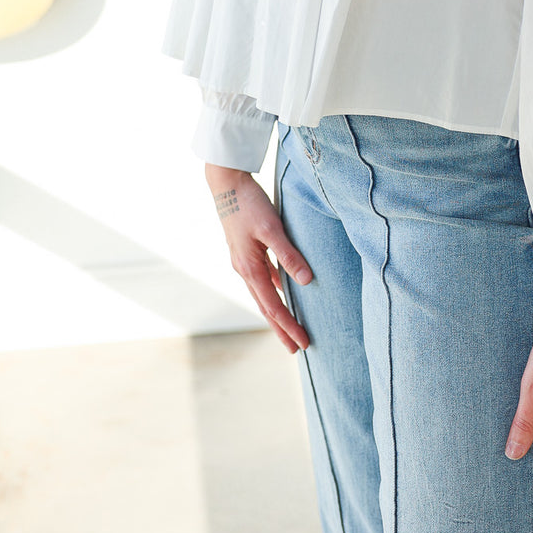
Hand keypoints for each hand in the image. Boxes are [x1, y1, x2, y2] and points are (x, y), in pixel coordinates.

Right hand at [206, 164, 312, 354]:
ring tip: (289, 327)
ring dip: (276, 313)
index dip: (289, 325)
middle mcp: (244, 269)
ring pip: (262, 295)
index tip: (303, 342)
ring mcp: (243, 261)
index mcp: (249, 268)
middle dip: (281, 328)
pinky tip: (283, 291)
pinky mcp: (245, 252)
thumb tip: (307, 281)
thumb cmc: (250, 203)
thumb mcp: (272, 228)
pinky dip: (273, 292)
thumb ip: (289, 254)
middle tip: (296, 349)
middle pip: (265, 307)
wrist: (225, 183)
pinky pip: (262, 279)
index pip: (274, 306)